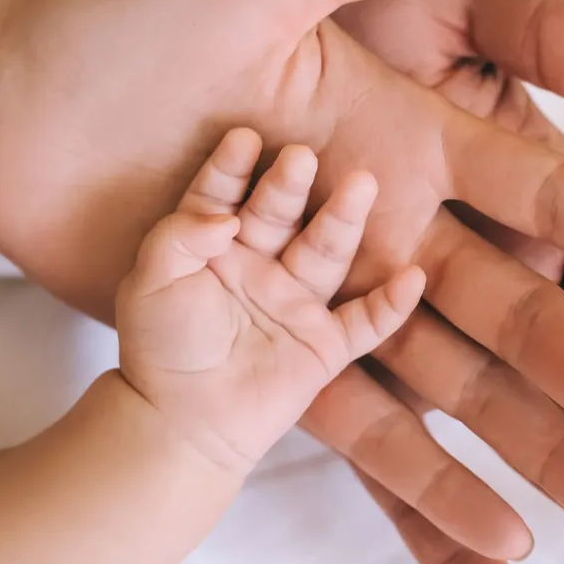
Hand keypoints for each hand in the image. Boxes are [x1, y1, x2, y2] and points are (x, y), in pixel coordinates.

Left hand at [0, 0, 563, 563]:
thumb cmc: (141, 15)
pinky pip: (366, 431)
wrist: (16, 94)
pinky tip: (503, 547)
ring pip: (462, 387)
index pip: (554, 203)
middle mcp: (393, 224)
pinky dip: (431, 490)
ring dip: (543, 452)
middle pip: (527, 314)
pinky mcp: (271, 352)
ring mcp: (334, 296)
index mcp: (414, 133)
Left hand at [117, 128, 423, 471]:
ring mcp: (298, 301)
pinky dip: (391, 305)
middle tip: (303, 156)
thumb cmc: (161, 347)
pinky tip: (413, 277)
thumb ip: (178, 237)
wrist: (182, 424)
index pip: (224, 194)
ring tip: (362, 185)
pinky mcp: (325, 345)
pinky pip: (365, 323)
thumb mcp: (151, 281)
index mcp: (218, 244)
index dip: (232, 168)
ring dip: (345, 221)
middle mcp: (263, 263)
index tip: (244, 138)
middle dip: (291, 186)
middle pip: (281, 215)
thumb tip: (225, 217)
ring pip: (326, 254)